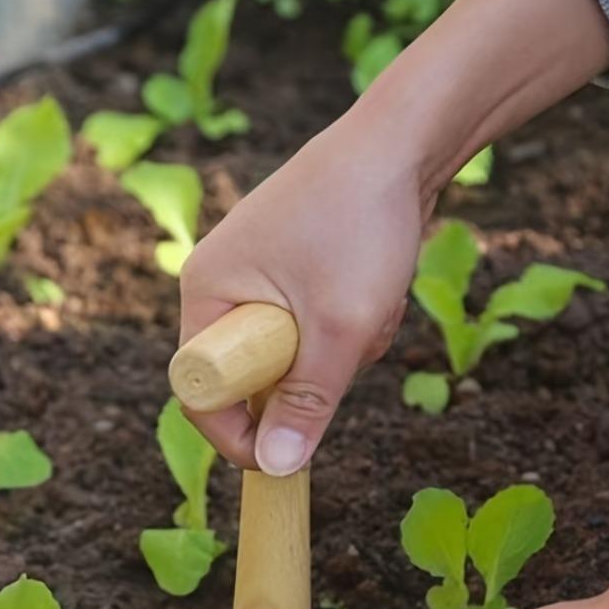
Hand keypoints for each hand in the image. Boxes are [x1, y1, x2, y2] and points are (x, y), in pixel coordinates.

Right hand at [177, 0, 608, 475]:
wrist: (406, 140)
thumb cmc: (361, 224)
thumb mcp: (338, 327)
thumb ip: (306, 402)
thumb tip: (277, 468)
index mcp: (207, 290)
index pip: (201, 389)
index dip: (237, 435)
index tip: (283, 462)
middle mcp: (221, 281)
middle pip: (252, 375)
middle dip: (309, 376)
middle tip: (350, 345)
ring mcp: (258, 273)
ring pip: (292, 353)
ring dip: (339, 348)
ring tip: (372, 304)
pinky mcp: (293, 268)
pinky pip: (313, 325)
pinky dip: (348, 322)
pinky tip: (377, 287)